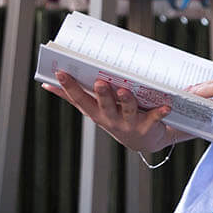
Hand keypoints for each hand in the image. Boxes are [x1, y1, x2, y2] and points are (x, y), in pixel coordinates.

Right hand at [45, 72, 177, 152]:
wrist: (144, 140)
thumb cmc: (115, 118)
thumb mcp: (93, 109)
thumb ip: (72, 97)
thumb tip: (46, 84)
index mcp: (96, 112)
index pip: (79, 99)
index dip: (69, 87)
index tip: (60, 72)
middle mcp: (111, 119)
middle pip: (104, 105)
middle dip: (102, 94)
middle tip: (100, 82)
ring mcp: (129, 123)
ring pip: (128, 110)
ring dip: (127, 100)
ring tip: (125, 91)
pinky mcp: (148, 126)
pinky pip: (155, 117)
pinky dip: (161, 111)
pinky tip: (166, 106)